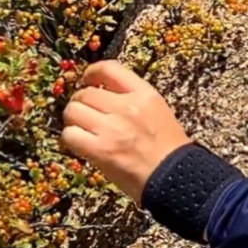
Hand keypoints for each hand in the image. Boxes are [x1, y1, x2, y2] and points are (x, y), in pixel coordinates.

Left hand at [60, 62, 191, 201]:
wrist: (177, 178)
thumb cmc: (170, 151)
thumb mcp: (158, 113)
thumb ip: (133, 101)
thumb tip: (102, 98)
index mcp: (145, 95)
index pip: (109, 69)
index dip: (91, 73)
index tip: (87, 81)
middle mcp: (127, 106)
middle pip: (85, 93)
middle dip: (81, 103)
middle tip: (85, 115)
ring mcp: (113, 128)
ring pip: (73, 111)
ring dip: (73, 120)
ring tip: (82, 130)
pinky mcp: (101, 149)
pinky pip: (70, 135)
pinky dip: (71, 139)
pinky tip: (81, 145)